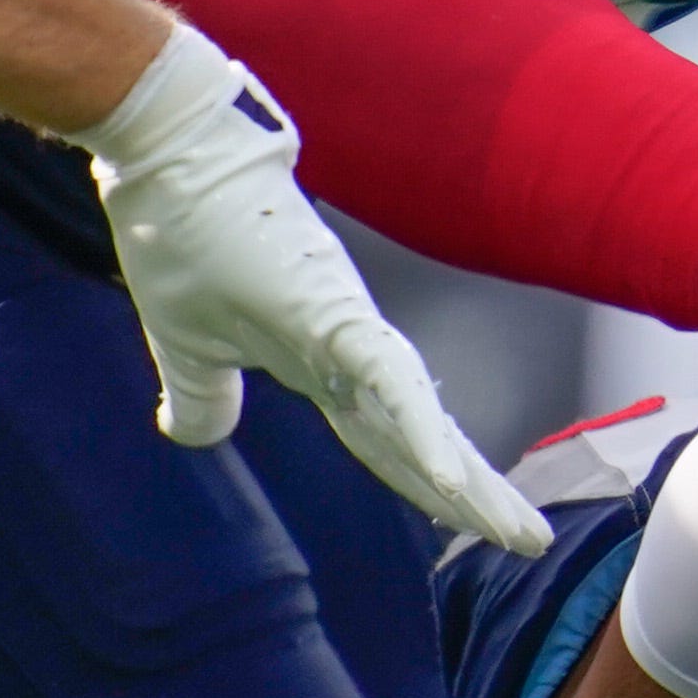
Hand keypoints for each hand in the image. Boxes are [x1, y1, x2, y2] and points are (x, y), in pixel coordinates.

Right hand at [83, 19, 549, 554]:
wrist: (168, 156)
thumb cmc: (181, 237)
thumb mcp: (184, 346)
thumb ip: (203, 394)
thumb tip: (190, 435)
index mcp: (321, 363)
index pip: (387, 439)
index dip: (427, 483)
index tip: (472, 524)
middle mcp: (350, 350)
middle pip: (421, 441)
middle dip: (472, 497)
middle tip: (530, 541)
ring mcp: (347, 328)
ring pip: (421, 421)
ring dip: (467, 481)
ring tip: (518, 532)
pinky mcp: (332, 308)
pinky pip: (386, 379)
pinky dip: (417, 430)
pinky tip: (452, 478)